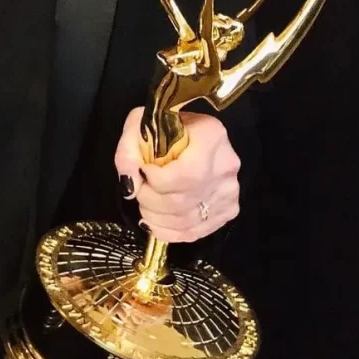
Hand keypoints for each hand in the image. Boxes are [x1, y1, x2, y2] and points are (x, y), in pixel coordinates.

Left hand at [115, 107, 239, 242]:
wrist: (189, 134)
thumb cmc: (163, 126)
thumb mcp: (139, 126)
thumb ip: (128, 152)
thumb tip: (130, 185)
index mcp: (211, 136)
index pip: (185, 175)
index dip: (155, 182)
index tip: (143, 172)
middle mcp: (226, 165)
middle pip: (183, 201)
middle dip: (151, 202)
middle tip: (139, 192)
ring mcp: (230, 190)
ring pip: (188, 220)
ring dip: (156, 220)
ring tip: (145, 207)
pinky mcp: (229, 209)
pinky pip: (197, 232)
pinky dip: (170, 233)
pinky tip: (156, 223)